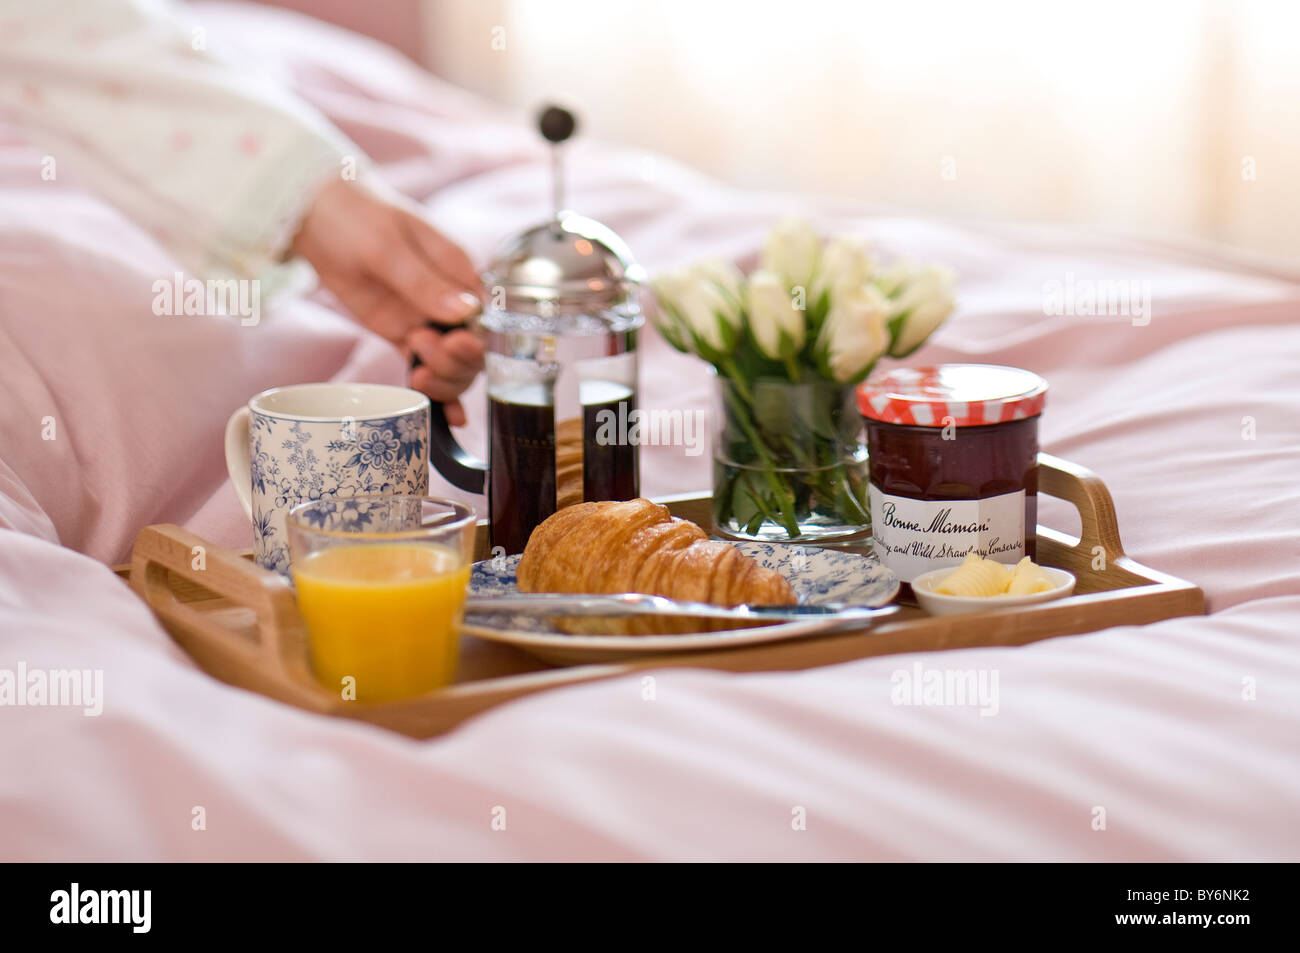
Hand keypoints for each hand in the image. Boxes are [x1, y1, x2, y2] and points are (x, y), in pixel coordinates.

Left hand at [293, 178, 485, 425]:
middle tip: (420, 348)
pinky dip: (436, 392)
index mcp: (459, 272)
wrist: (314, 211)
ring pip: (452, 366)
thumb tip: (465, 312)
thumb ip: (425, 282)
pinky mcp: (401, 333)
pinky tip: (448, 418)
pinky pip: (425, 367)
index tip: (448, 343)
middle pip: (472, 352)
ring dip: (442, 381)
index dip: (472, 343)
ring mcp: (425, 318)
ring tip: (416, 375)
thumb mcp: (389, 246)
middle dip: (453, 364)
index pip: (484, 320)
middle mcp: (449, 300)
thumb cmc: (357, 214)